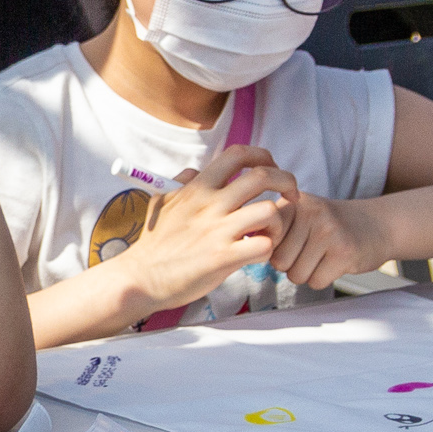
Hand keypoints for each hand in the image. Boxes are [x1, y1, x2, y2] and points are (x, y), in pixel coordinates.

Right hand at [108, 147, 286, 309]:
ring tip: (270, 234)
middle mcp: (211, 204)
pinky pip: (264, 246)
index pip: (238, 154)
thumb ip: (182, 183)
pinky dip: (268, 250)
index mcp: (198, 187)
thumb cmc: (153, 242)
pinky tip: (257, 255)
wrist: (141, 277)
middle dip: (287, 182)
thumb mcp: (162, 202)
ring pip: (270, 212)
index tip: (271, 169)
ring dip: (279, 222)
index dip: (263, 156)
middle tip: (291, 197)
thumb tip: (196, 171)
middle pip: (264, 176)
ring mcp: (218, 231)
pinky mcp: (223, 258)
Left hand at [252, 184, 395, 291]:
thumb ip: (272, 227)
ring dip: (307, 273)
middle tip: (310, 251)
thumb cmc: (329, 227)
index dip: (275, 250)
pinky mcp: (344, 251)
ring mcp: (328, 231)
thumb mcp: (300, 216)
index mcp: (293, 203)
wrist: (377, 225)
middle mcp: (309, 212)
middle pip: (278, 262)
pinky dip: (323, 279)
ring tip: (322, 256)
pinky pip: (316, 281)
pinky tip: (334, 263)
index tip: (292, 243)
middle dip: (291, 265)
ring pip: (296, 275)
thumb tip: (240, 248)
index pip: (264, 241)